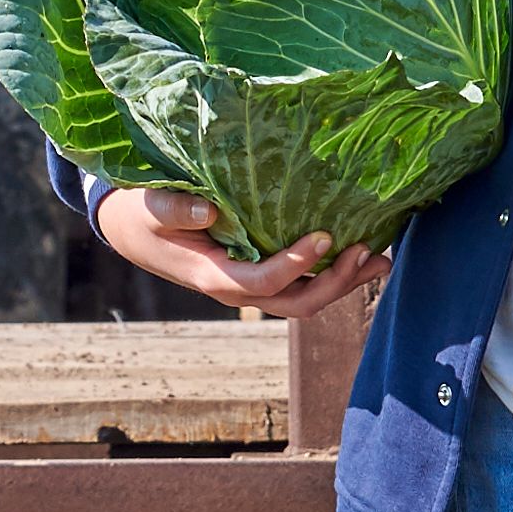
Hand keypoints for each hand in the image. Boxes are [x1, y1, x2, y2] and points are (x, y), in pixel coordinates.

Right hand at [96, 184, 391, 321]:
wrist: (131, 231)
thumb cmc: (141, 216)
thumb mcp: (149, 208)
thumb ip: (175, 210)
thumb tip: (210, 213)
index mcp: (214, 275)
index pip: (264, 282)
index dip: (296, 264)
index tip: (323, 236)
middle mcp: (237, 288)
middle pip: (298, 303)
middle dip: (336, 283)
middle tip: (368, 251)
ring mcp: (250, 284)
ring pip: (305, 299)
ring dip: (344, 282)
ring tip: (381, 260)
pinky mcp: (257, 272)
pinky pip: (300, 284)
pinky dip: (332, 273)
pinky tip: (360, 255)